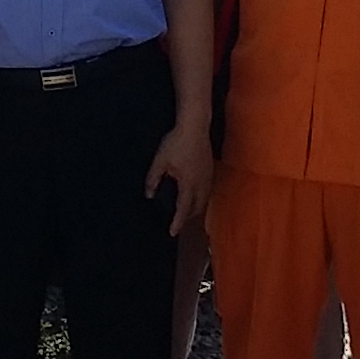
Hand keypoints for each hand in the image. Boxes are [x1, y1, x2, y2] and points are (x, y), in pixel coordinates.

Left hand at [143, 122, 214, 237]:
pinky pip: (207, 190)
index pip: (183, 209)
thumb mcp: (160, 161)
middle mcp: (201, 183)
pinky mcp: (210, 169)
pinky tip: (194, 194)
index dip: (177, 222)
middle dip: (188, 217)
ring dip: (195, 208)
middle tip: (177, 223)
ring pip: (204, 200)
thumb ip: (153, 179)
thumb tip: (149, 195)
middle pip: (197, 208)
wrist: (195, 125)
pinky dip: (200, 198)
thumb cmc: (177, 142)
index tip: (172, 233)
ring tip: (185, 211)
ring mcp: (208, 176)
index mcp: (189, 184)